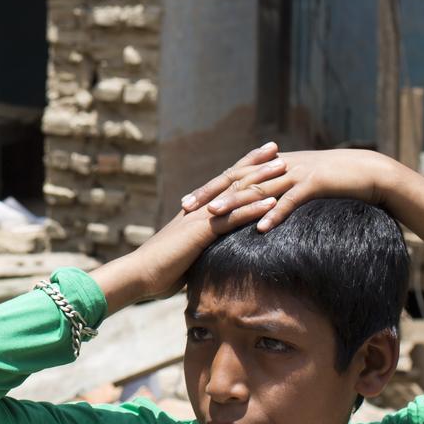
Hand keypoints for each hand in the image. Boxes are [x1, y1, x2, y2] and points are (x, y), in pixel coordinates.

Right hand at [92, 143, 284, 309]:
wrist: (140, 273)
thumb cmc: (162, 269)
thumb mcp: (189, 253)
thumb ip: (204, 245)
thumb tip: (217, 250)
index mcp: (197, 209)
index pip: (224, 182)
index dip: (242, 167)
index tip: (260, 156)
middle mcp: (200, 207)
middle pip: (232, 180)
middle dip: (256, 164)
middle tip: (277, 150)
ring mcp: (201, 217)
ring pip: (235, 193)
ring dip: (261, 180)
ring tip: (283, 169)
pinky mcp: (201, 233)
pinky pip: (231, 218)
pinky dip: (253, 209)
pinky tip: (272, 203)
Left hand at [182, 148, 404, 231]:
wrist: (369, 171)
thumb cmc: (333, 182)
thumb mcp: (300, 183)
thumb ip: (277, 192)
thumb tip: (256, 211)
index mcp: (272, 166)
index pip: (234, 176)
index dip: (209, 189)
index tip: (186, 204)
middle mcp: (279, 166)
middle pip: (238, 179)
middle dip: (211, 194)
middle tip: (186, 208)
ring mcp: (297, 172)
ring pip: (260, 188)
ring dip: (236, 203)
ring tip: (214, 216)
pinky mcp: (316, 183)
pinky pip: (292, 199)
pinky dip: (276, 213)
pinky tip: (262, 228)